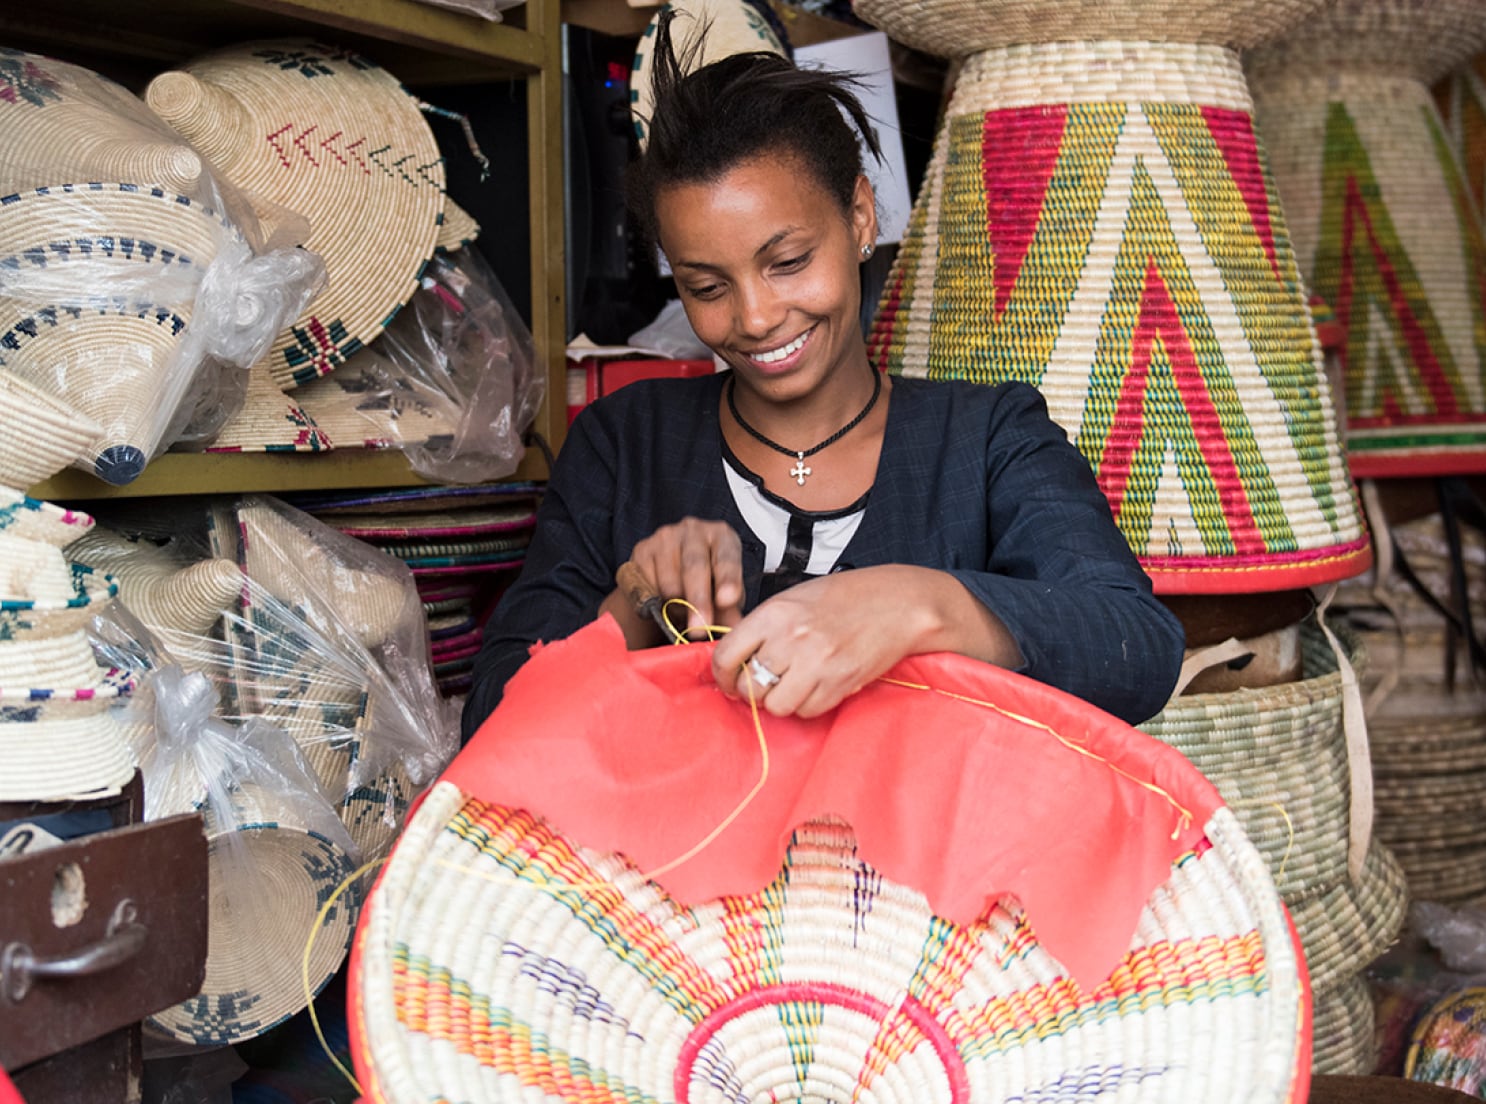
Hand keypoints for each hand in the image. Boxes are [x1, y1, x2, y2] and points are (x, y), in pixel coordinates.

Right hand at [622, 517, 745, 638]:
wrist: (675, 572)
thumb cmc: (708, 581)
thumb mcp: (724, 594)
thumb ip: (728, 610)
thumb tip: (733, 628)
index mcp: (721, 536)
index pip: (726, 557)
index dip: (727, 580)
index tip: (726, 601)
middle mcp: (693, 530)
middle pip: (695, 567)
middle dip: (698, 601)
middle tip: (699, 630)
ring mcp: (665, 537)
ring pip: (669, 582)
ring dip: (675, 608)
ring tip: (682, 615)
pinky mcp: (642, 550)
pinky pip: (647, 586)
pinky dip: (655, 604)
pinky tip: (663, 604)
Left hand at [711, 567, 921, 717]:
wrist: (896, 603)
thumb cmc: (845, 598)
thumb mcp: (794, 599)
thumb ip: (763, 627)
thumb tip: (735, 659)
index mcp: (774, 613)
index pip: (726, 655)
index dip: (722, 675)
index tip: (728, 680)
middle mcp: (791, 638)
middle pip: (748, 686)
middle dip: (750, 692)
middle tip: (760, 686)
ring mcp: (816, 663)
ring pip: (776, 705)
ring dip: (780, 701)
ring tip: (793, 685)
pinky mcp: (839, 683)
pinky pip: (806, 711)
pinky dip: (807, 705)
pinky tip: (816, 686)